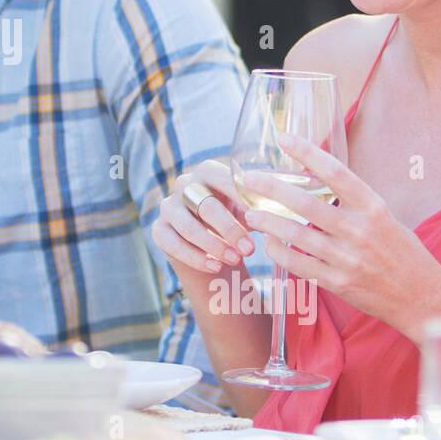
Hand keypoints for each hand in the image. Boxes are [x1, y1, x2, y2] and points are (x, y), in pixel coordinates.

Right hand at [153, 159, 257, 275]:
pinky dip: (195, 258)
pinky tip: (215, 267)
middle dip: (230, 229)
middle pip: (205, 206)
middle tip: (250, 249)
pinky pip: (173, 244)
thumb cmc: (236, 220)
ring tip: (235, 260)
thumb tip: (281, 209)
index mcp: (208, 171)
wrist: (212, 247)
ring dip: (213, 245)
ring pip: (187, 226)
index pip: (223, 179)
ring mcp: (168, 207)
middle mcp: (184, 185)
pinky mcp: (159, 230)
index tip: (261, 218)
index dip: (241, 198)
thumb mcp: (249, 210)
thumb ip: (262, 206)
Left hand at [237, 132, 440, 338]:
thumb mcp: (385, 218)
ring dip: (268, 222)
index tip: (284, 138)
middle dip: (272, 188)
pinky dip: (279, 252)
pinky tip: (269, 243)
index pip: (337, 173)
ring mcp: (348, 259)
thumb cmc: (402, 252)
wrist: (423, 298)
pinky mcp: (338, 283)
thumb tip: (318, 176)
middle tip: (249, 178)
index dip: (308, 153)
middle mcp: (360, 231)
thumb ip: (354, 202)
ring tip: (250, 214)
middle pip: (307, 204)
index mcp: (374, 208)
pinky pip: (298, 265)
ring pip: (296, 235)